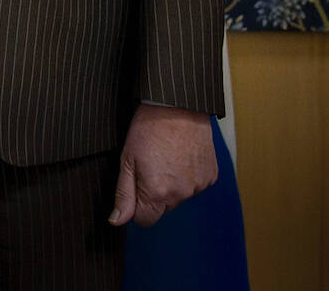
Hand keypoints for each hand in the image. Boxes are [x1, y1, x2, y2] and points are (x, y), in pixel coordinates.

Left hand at [110, 104, 216, 226]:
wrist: (178, 106)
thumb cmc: (148, 129)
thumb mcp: (127, 160)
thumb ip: (123, 194)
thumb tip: (116, 220)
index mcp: (158, 193)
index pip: (145, 220)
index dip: (136, 206)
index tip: (135, 185)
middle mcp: (181, 194)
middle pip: (162, 208)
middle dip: (154, 193)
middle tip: (149, 164)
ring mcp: (199, 186)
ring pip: (179, 196)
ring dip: (172, 184)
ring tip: (166, 156)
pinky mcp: (211, 176)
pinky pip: (195, 185)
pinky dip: (188, 176)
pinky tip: (181, 155)